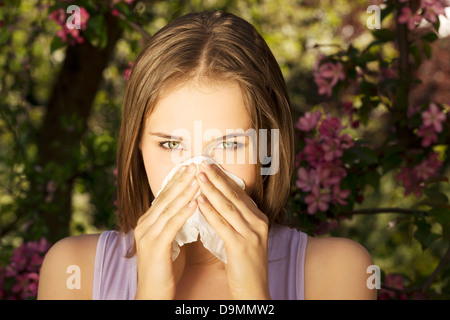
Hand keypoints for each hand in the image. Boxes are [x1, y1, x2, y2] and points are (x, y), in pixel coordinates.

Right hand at [134, 163, 199, 299]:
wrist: (153, 295)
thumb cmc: (164, 269)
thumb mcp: (169, 241)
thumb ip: (174, 224)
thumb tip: (189, 207)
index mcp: (148, 222)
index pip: (164, 196)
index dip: (177, 181)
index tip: (191, 167)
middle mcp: (145, 225)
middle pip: (166, 197)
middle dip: (182, 180)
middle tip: (196, 164)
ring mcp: (148, 235)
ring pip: (169, 208)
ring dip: (185, 191)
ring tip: (198, 177)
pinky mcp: (155, 247)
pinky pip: (172, 225)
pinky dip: (184, 212)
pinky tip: (196, 202)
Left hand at [195, 161, 270, 299]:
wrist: (254, 290)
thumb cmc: (244, 265)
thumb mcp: (243, 237)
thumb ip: (234, 219)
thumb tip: (215, 201)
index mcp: (259, 219)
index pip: (239, 193)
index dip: (223, 178)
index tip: (209, 165)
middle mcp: (258, 223)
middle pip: (234, 195)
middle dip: (216, 178)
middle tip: (201, 163)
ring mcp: (252, 234)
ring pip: (228, 207)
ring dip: (211, 190)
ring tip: (198, 177)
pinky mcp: (241, 246)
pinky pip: (223, 225)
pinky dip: (210, 212)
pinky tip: (199, 202)